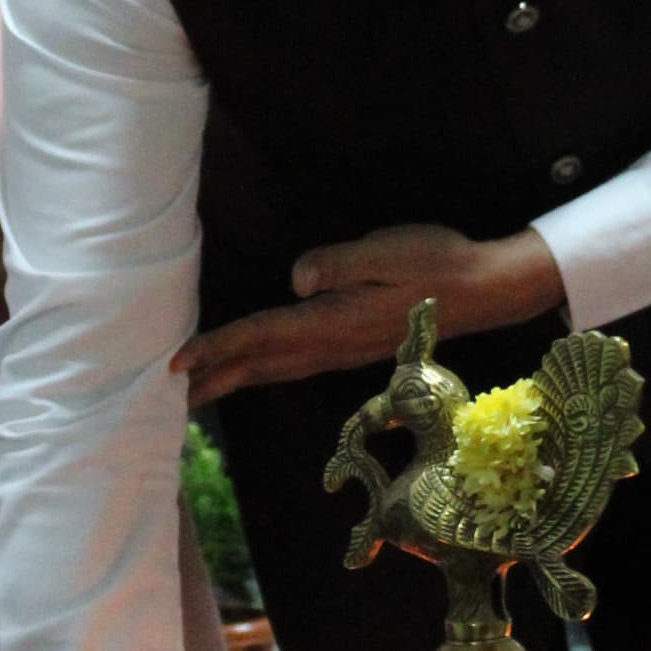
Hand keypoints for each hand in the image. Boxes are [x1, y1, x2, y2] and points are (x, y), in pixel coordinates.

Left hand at [176, 223, 565, 410]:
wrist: (482, 290)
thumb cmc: (433, 260)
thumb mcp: (385, 251)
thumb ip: (339, 265)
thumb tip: (298, 280)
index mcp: (332, 322)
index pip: (262, 336)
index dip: (217, 348)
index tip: (176, 362)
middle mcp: (332, 346)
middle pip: (260, 366)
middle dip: (214, 380)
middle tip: (168, 399)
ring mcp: (342, 351)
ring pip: (276, 371)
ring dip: (235, 381)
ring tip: (199, 392)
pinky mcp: (351, 346)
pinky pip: (294, 366)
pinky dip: (263, 371)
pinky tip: (255, 370)